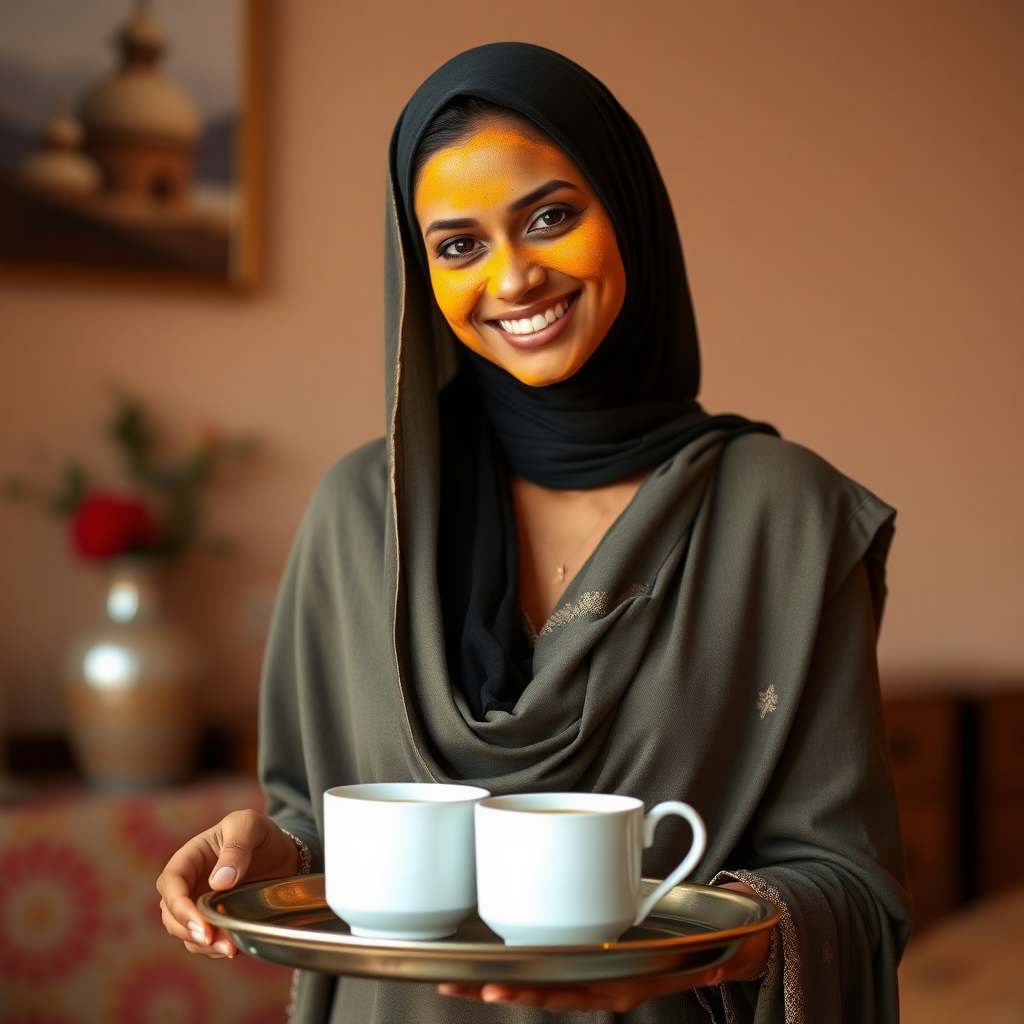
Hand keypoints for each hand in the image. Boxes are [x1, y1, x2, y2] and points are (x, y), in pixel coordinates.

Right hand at [156, 809, 300, 958]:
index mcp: (191, 857)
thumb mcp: (250, 825)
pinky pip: (205, 941)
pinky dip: (214, 948)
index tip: (200, 922)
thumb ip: (237, 847)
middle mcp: (190, 883)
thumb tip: (219, 882)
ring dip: (203, 945)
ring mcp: (200, 904)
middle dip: (189, 930)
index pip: (171, 882)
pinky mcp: (214, 920)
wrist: (282, 852)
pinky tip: (234, 947)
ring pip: (186, 932)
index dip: (178, 905)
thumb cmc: (260, 833)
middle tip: (214, 939)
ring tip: (230, 948)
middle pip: (171, 913)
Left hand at [438, 882, 771, 1012]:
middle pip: (540, 991)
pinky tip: (488, 963)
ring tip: (453, 980)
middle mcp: (599, 982)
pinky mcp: (586, 957)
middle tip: (451, 986)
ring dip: (494, 982)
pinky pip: (548, 968)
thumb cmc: (703, 947)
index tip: (495, 990)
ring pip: (536, 982)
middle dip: (493, 990)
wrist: (710, 948)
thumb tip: (720, 966)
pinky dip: (518, 968)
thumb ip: (711, 960)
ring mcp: (589, 973)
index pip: (570, 993)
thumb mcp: (706, 956)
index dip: (532, 993)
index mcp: (622, 983)